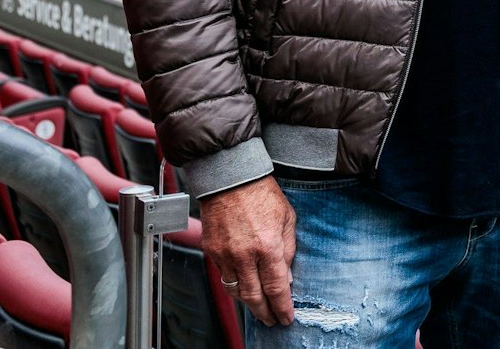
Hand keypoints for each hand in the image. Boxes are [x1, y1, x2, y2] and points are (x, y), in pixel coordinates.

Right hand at [201, 177, 296, 325]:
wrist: (231, 178)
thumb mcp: (288, 219)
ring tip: (259, 309)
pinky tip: (243, 288)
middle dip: (264, 313)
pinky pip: (223, 277)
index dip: (282, 307)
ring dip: (248, 303)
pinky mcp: (211, 251)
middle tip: (272, 320)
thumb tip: (286, 276)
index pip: (276, 288)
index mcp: (267, 246)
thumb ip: (288, 250)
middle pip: (254, 297)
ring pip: (236, 291)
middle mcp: (244, 255)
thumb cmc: (262, 194)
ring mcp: (225, 254)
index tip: (286, 317)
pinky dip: (234, 286)